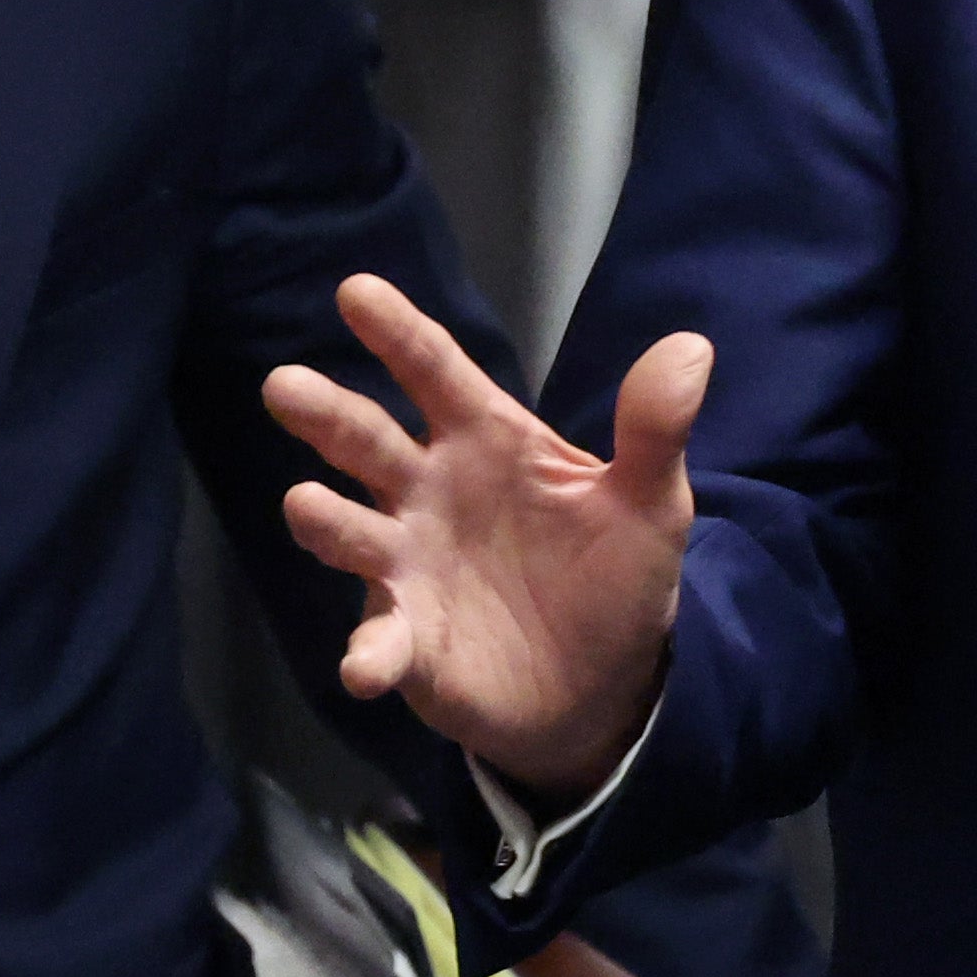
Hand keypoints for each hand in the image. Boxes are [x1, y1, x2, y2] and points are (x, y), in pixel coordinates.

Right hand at [264, 274, 706, 808]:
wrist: (607, 686)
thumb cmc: (612, 574)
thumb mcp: (650, 502)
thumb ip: (655, 430)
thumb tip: (693, 346)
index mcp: (486, 442)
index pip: (436, 373)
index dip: (398, 333)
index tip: (356, 290)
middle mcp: (430, 493)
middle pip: (368, 442)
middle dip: (326, 414)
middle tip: (283, 384)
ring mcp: (409, 566)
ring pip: (352, 533)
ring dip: (325, 520)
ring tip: (305, 505)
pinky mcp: (409, 641)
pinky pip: (380, 642)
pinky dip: (369, 652)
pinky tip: (366, 665)